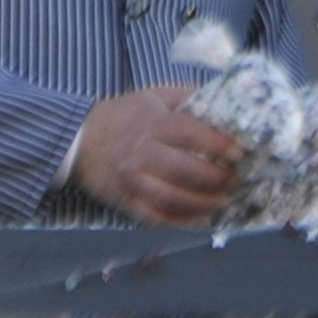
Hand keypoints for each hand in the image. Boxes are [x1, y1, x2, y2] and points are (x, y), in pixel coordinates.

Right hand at [71, 84, 242, 226]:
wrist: (78, 140)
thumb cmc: (122, 115)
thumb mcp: (153, 96)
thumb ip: (186, 98)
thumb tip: (224, 101)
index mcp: (151, 123)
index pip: (190, 133)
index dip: (218, 144)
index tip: (239, 153)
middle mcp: (141, 153)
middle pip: (184, 171)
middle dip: (216, 178)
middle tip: (236, 179)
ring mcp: (132, 181)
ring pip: (172, 198)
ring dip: (203, 203)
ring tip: (224, 200)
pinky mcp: (126, 202)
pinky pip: (157, 217)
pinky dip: (182, 221)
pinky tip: (201, 217)